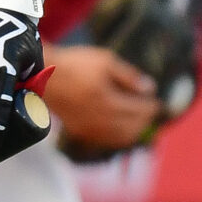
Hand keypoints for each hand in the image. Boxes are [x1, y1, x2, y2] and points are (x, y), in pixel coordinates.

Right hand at [42, 44, 160, 156]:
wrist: (43, 76)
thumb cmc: (74, 64)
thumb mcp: (105, 61)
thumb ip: (129, 76)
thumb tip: (151, 89)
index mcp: (107, 100)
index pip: (139, 110)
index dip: (151, 107)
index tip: (158, 102)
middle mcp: (100, 119)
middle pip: (133, 127)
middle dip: (146, 120)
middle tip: (151, 111)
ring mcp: (90, 128)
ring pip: (122, 138)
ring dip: (135, 130)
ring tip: (141, 120)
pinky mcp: (81, 132)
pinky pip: (107, 140)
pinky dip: (120, 136)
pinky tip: (123, 127)